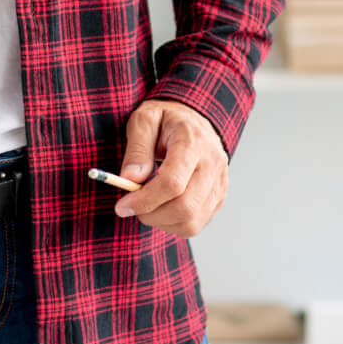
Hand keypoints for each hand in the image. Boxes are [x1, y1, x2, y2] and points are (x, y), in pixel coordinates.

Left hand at [110, 99, 228, 237]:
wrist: (193, 119)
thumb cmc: (166, 119)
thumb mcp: (144, 120)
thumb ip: (137, 149)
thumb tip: (130, 179)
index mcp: (193, 142)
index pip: (173, 182)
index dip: (145, 200)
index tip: (122, 206)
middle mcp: (212, 164)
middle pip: (185, 207)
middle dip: (151, 214)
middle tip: (131, 207)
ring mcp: (219, 182)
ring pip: (191, 221)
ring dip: (162, 221)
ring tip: (147, 205)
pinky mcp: (219, 197)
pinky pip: (196, 224)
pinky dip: (174, 224)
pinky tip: (162, 207)